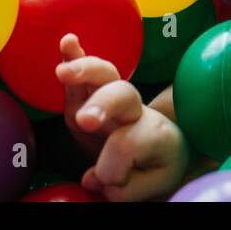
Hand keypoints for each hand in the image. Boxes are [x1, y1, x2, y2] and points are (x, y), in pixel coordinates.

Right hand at [55, 33, 188, 200]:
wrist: (166, 152)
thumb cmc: (158, 169)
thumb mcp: (154, 185)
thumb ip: (128, 187)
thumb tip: (93, 179)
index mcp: (154, 133)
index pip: (129, 144)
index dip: (114, 169)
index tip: (111, 185)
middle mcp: (136, 111)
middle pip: (123, 96)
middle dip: (103, 105)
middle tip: (86, 120)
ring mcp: (114, 100)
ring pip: (105, 77)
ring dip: (85, 71)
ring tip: (64, 71)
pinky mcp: (92, 97)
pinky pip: (85, 76)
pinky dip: (76, 57)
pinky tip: (68, 41)